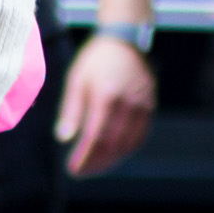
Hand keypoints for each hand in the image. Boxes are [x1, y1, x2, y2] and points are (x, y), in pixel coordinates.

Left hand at [56, 33, 155, 177]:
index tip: (73, 169)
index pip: (95, 137)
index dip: (85, 157)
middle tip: (82, 172)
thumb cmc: (96, 60)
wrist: (124, 41)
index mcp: (107, 96)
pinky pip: (140, 136)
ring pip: (128, 144)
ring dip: (111, 160)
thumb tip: (63, 138)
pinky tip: (112, 154)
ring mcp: (142, 105)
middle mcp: (128, 102)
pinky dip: (126, 150)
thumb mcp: (76, 81)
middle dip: (96, 163)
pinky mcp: (150, 106)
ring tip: (95, 166)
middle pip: (113, 145)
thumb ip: (71, 111)